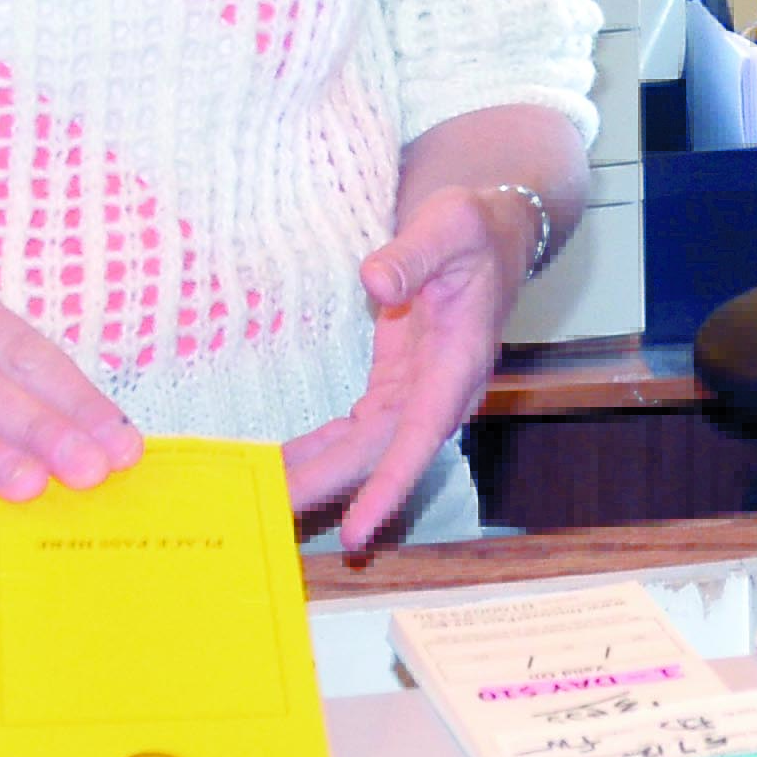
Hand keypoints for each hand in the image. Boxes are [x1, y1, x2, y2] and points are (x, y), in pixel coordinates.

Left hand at [280, 184, 535, 549]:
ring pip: (365, 449)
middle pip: (380, 453)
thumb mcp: (449, 225)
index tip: (357, 531)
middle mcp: (439, 391)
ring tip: (264, 497)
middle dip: (329, 485)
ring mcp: (416, 393)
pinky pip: (356, 430)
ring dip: (318, 474)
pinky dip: (320, 449)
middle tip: (272, 511)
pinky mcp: (396, 388)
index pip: (422, 434)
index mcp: (458, 360)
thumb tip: (374, 281)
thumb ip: (412, 255)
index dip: (390, 485)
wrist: (491, 238)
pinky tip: (282, 465)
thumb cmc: (473, 230)